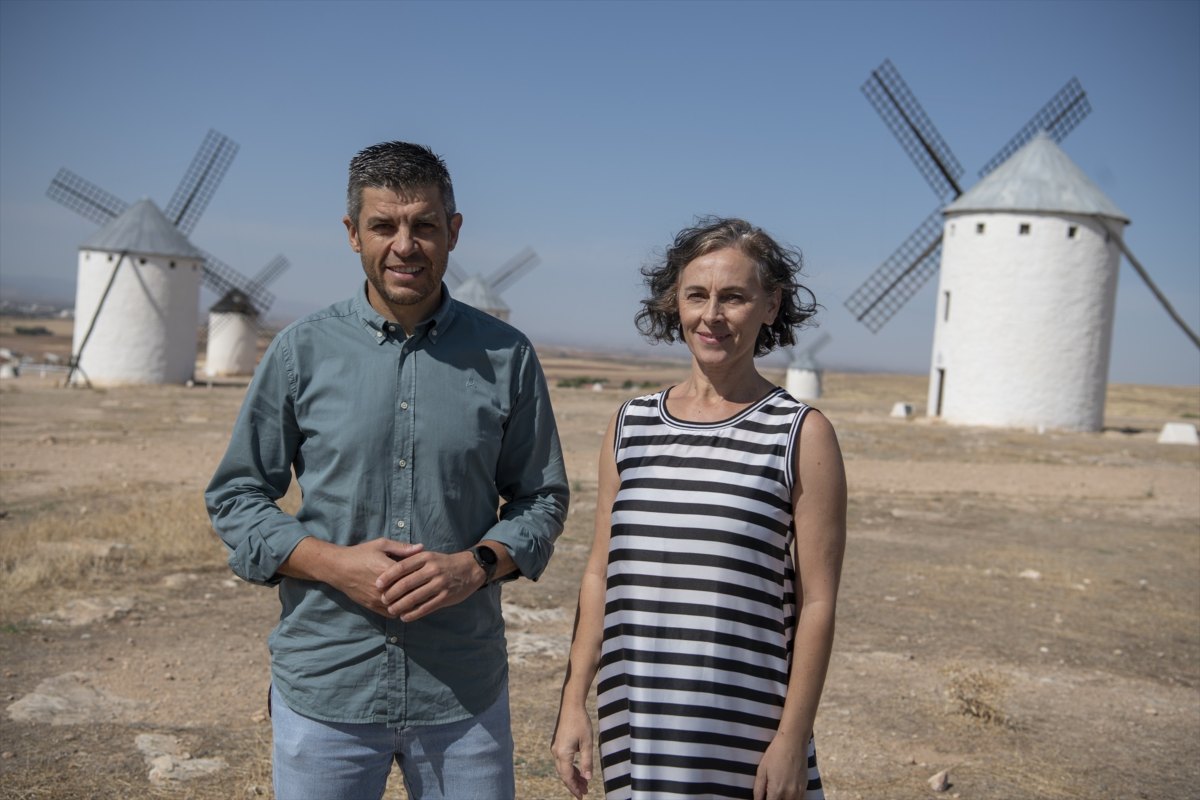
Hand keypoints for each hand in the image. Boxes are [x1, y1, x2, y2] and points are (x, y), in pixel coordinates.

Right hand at [281, 537, 422, 615]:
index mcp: (387, 570)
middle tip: (432, 592)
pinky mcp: (371, 606)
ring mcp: (376, 599)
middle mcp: (383, 587)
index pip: (411, 578)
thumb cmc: (360, 553)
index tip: (432, 578)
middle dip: (420, 594)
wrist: (337, 567)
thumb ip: (402, 548)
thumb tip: (422, 548)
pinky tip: (407, 607)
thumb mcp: (381, 545)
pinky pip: (389, 614)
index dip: (423, 579)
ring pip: (400, 607)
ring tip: (422, 601)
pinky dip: (399, 612)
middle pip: (408, 595)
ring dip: (410, 605)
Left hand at [375, 548, 481, 621]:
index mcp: (425, 557)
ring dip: (400, 606)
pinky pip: (425, 608)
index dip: (387, 576)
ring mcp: (439, 584)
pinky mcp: (445, 597)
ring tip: (391, 610)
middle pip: (406, 583)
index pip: (401, 567)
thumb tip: (390, 567)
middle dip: (391, 593)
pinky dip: (413, 614)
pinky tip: (404, 617)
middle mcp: (432, 570)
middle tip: (383, 599)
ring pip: (414, 597)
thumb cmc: (444, 563)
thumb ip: (412, 559)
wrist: (470, 569)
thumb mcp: (429, 555)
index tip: (377, 584)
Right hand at [550, 706, 593, 797]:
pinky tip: (579, 771)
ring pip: (563, 768)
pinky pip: (563, 761)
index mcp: (563, 754)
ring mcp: (556, 748)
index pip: (567, 776)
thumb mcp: (587, 743)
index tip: (581, 796)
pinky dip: (571, 768)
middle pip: (564, 774)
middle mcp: (556, 753)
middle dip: (574, 784)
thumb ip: (587, 761)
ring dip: (573, 777)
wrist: (571, 706)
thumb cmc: (580, 722)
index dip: (574, 788)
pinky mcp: (558, 744)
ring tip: (584, 784)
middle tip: (584, 792)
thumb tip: (588, 778)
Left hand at [753, 731, 809, 799]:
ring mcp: (799, 792)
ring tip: (776, 794)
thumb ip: (758, 789)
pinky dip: (791, 799)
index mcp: (776, 791)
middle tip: (768, 794)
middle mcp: (789, 795)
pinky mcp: (805, 788)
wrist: (793, 742)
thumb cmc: (775, 754)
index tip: (762, 798)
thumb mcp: (762, 770)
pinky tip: (784, 794)